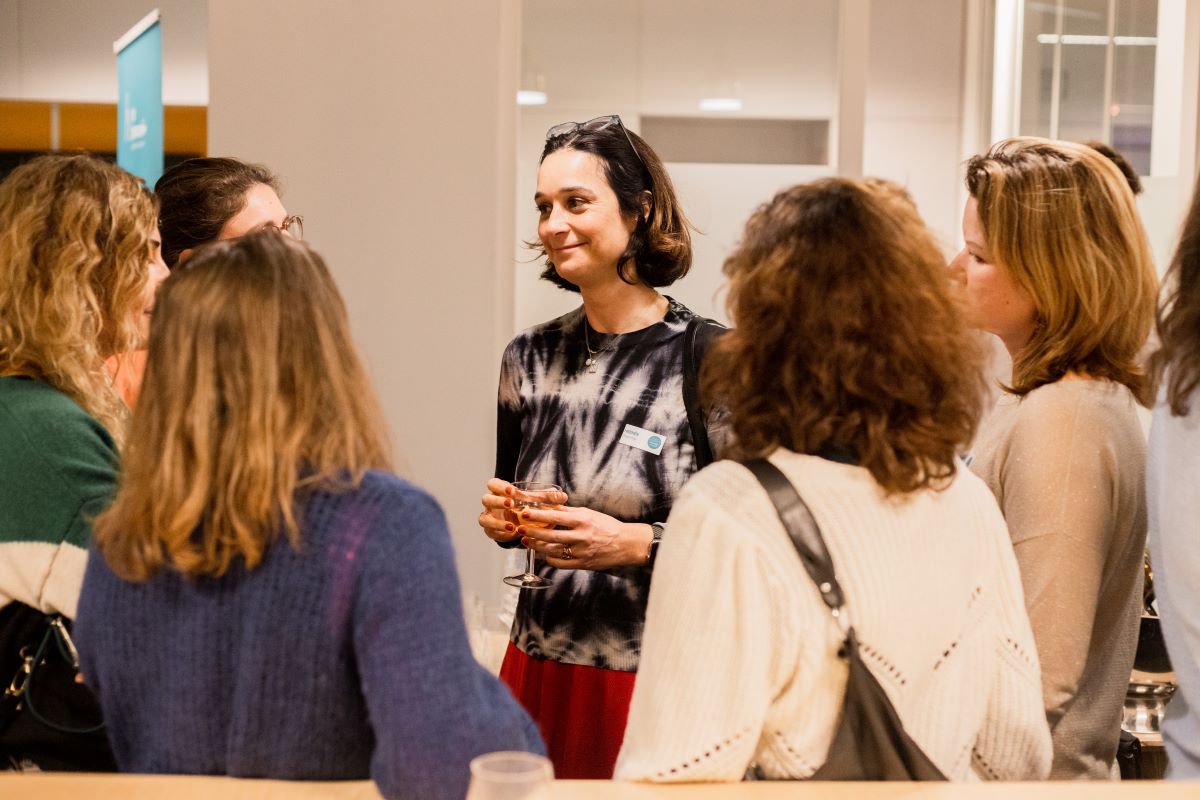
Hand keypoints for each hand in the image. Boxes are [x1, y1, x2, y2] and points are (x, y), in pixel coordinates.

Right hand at [478, 478, 567, 542]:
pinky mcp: (490, 530)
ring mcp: (489, 517)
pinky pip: (490, 531)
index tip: (511, 491)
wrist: (521, 525)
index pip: (493, 484)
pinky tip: (511, 532)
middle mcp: (492, 503)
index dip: (500, 487)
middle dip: (498, 502)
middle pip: (486, 499)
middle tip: (511, 504)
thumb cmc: (527, 508)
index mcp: (501, 492)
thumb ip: (548, 498)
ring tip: (512, 525)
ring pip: (484, 517)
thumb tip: (563, 496)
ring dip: (497, 521)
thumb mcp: (538, 502)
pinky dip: (500, 532)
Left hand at [516, 505, 652, 570]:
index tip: (525, 514)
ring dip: (537, 547)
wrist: (625, 544)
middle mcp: (581, 536)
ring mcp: (581, 552)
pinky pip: (560, 563)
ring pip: (553, 551)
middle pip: (551, 536)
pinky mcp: (582, 564)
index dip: (538, 516)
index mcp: (583, 520)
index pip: (556, 517)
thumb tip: (550, 507)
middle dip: (532, 533)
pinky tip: (543, 554)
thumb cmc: (607, 526)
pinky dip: (549, 559)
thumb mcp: (589, 513)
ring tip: (528, 542)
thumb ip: (569, 512)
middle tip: (520, 530)